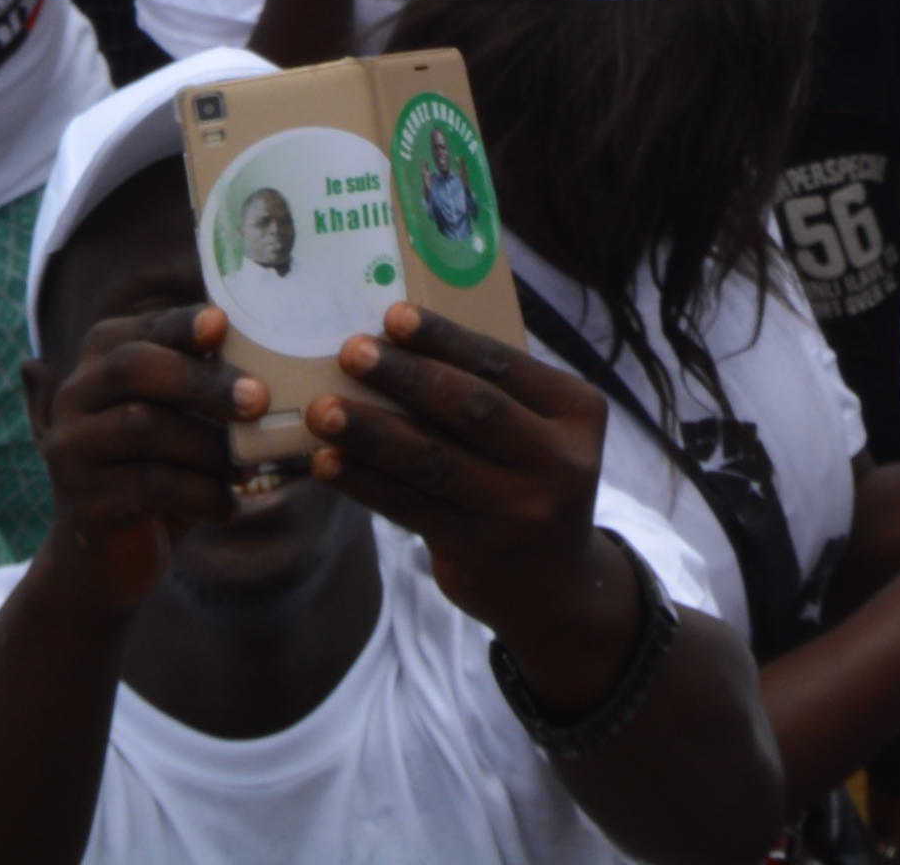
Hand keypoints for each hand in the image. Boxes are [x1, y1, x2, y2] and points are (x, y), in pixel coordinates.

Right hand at [31, 305, 250, 625]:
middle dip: (201, 381)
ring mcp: (71, 448)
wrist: (111, 553)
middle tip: (259, 400)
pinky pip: (148, 484)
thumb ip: (204, 379)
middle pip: (133, 368)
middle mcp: (75, 396)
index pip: (143, 330)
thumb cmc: (161, 465)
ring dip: (209, 446)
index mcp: (100, 359)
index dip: (181, 325)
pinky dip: (199, 493)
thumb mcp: (178, 417)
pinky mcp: (82, 499)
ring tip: (249, 468)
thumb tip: (275, 351)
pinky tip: (228, 506)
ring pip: (143, 426)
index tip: (221, 325)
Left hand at [312, 305, 629, 644]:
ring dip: (372, 431)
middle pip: (471, 409)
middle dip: (405, 377)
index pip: (504, 365)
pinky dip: (365, 483)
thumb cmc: (529, 480)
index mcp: (577, 411)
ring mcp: (521, 510)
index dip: (446, 340)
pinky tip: (328, 463)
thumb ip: (493, 394)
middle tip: (351, 351)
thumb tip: (396, 341)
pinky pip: (412, 507)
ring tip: (322, 410)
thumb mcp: (538, 432)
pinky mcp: (481, 550)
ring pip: (434, 461)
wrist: (554, 585)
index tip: (395, 314)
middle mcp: (559, 460)